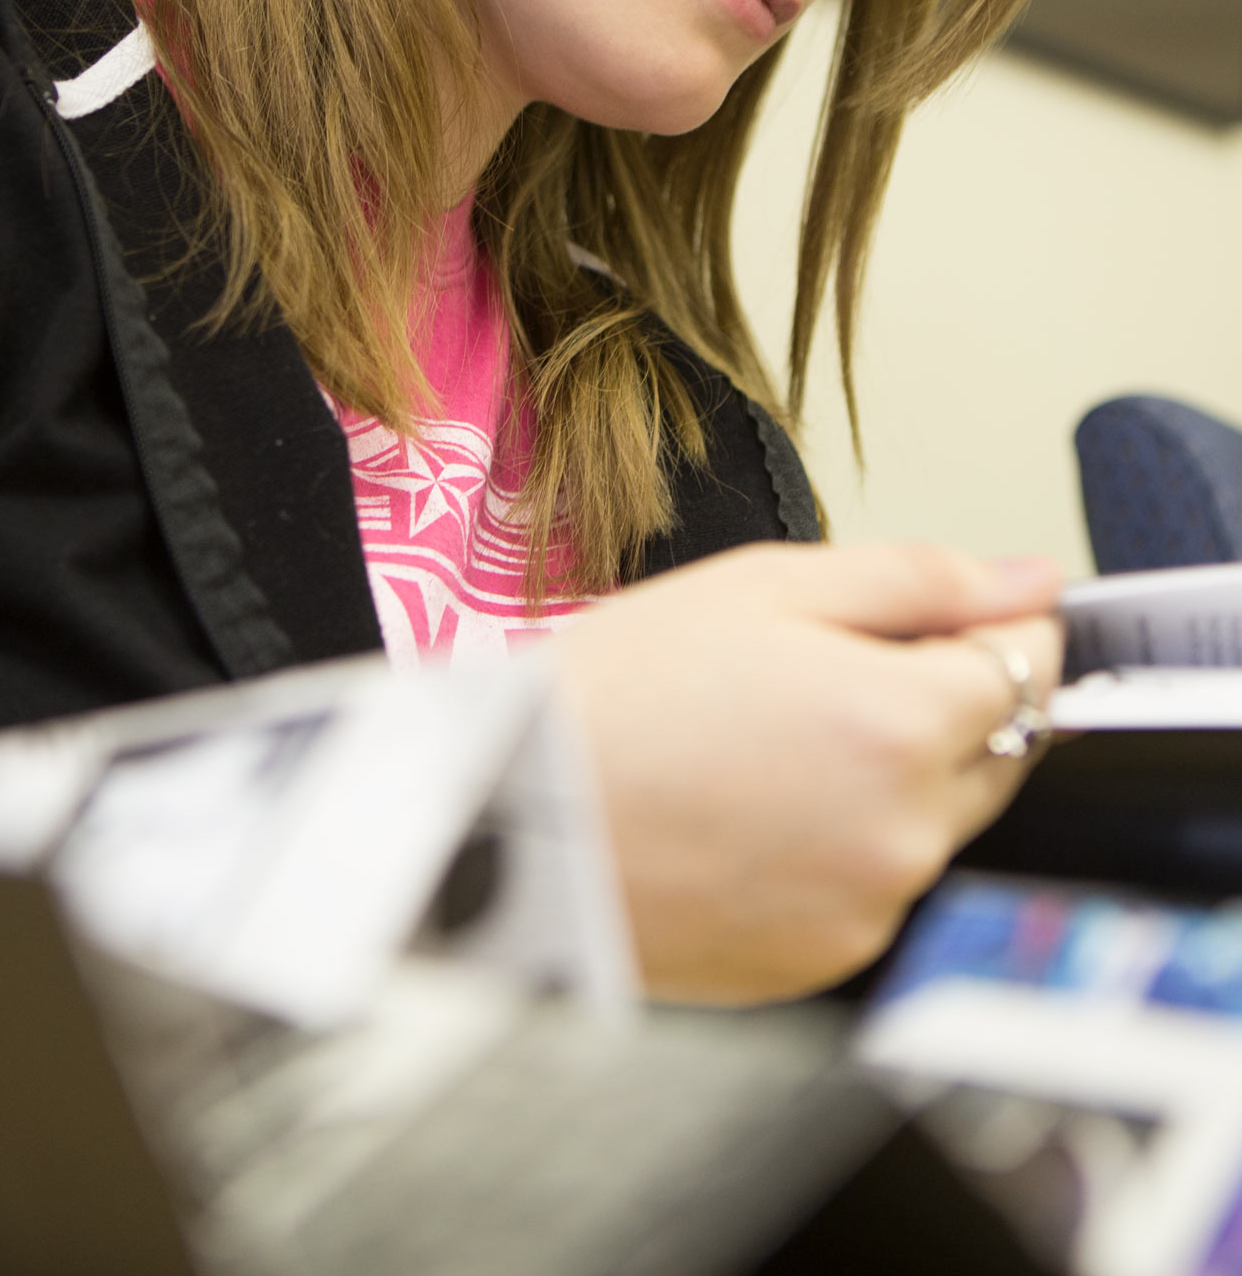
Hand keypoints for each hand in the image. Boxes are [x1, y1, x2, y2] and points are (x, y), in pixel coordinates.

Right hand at [553, 541, 1061, 1002]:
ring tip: (761, 746)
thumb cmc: (616, 693)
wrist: (509, 816)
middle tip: (817, 674)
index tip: (942, 617)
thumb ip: (916, 578)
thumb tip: (1027, 580)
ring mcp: (869, 907)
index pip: (1031, 665)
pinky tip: (749, 811)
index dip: (989, 625)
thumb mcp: (763, 586)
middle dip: (940, 700)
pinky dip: (838, 847)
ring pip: (933, 821)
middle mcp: (906, 831)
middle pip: (998, 748)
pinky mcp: (824, 962)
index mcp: (901, 722)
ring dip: (888, 776)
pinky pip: (873, 887)